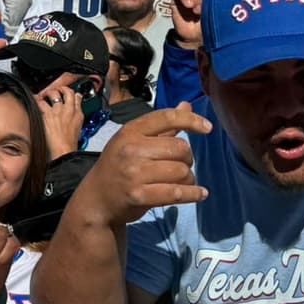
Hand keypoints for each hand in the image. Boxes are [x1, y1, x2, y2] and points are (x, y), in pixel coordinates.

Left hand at [35, 72, 85, 157]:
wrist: (63, 150)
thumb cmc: (69, 143)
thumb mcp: (78, 128)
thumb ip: (76, 117)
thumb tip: (75, 111)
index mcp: (77, 114)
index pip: (77, 97)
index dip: (71, 93)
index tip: (67, 93)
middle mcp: (68, 110)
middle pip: (66, 92)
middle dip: (60, 89)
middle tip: (54, 91)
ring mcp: (57, 111)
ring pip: (53, 94)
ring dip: (47, 93)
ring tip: (43, 95)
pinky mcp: (47, 115)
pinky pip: (40, 103)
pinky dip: (36, 100)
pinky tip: (33, 100)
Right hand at [80, 104, 210, 225]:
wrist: (96, 199)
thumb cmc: (118, 167)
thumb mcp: (133, 141)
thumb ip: (162, 126)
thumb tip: (186, 105)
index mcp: (130, 131)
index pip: (166, 117)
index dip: (192, 120)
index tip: (208, 128)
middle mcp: (131, 149)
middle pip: (180, 148)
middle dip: (188, 158)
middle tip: (181, 165)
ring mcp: (134, 173)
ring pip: (181, 171)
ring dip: (189, 179)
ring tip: (183, 182)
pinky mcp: (139, 195)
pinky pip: (177, 193)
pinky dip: (193, 194)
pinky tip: (199, 194)